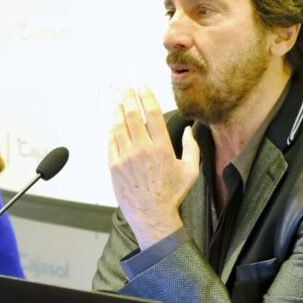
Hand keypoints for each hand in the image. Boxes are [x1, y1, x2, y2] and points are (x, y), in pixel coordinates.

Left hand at [108, 87, 199, 248]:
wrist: (152, 215)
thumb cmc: (172, 195)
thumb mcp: (190, 171)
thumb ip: (191, 148)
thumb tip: (189, 130)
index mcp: (162, 147)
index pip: (152, 113)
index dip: (146, 97)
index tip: (142, 87)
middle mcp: (142, 149)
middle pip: (132, 115)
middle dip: (128, 98)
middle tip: (126, 89)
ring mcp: (126, 157)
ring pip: (118, 127)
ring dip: (117, 111)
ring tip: (117, 102)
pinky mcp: (114, 166)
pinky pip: (110, 142)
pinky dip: (111, 130)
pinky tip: (113, 124)